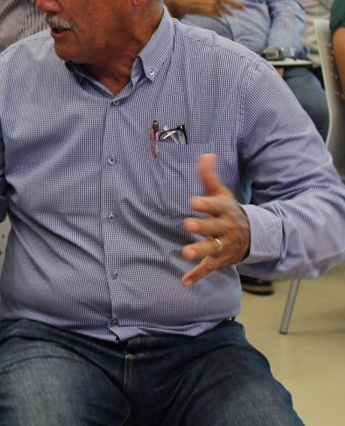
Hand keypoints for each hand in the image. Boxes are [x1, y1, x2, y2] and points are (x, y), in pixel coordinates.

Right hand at [165, 0, 245, 19]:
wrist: (182, 2)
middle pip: (229, 1)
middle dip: (237, 5)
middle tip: (243, 8)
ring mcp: (211, 4)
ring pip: (224, 9)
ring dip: (229, 12)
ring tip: (232, 14)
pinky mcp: (208, 11)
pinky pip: (217, 14)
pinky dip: (220, 15)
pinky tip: (222, 16)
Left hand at [180, 154, 250, 286]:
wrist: (252, 235)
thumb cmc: (228, 211)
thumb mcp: (221, 193)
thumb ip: (209, 176)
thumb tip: (206, 154)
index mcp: (225, 211)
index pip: (216, 206)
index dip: (205, 204)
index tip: (194, 201)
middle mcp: (226, 229)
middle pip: (214, 228)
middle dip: (202, 227)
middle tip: (187, 225)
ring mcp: (224, 245)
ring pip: (212, 249)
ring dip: (199, 251)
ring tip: (186, 253)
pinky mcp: (220, 260)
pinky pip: (209, 268)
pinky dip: (197, 276)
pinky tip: (184, 282)